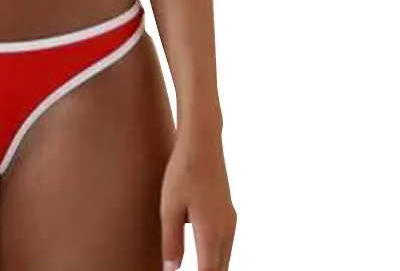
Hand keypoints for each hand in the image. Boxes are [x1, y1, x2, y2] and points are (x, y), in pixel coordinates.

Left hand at [161, 126, 236, 270]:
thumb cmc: (183, 171)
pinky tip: (204, 254)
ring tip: (197, 267)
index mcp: (211, 232)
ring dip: (213, 268)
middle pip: (220, 270)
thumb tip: (171, 270)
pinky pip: (225, 244)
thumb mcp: (169, 206)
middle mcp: (226, 230)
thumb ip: (171, 241)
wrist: (203, 141)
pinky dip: (216, 256)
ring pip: (225, 258)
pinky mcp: (229, 212)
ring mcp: (230, 220)